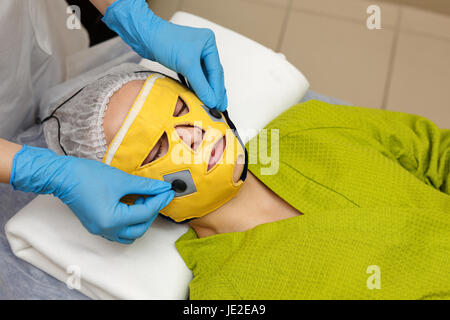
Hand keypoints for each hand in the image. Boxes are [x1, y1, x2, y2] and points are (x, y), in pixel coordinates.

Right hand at [10, 145, 173, 243]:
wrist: (62, 176)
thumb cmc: (87, 176)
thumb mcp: (121, 180)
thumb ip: (144, 186)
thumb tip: (161, 188)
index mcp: (112, 220)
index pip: (144, 213)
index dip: (159, 200)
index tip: (169, 191)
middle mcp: (106, 230)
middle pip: (140, 228)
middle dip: (152, 211)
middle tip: (158, 195)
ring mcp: (100, 230)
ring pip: (130, 233)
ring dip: (141, 219)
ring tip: (143, 199)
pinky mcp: (97, 225)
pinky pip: (119, 230)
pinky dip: (130, 220)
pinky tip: (132, 203)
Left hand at [102, 0, 227, 110]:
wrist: (145, 37)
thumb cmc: (164, 41)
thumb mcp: (187, 64)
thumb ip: (201, 84)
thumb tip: (211, 100)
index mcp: (209, 43)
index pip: (216, 70)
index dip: (217, 89)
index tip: (218, 104)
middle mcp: (203, 48)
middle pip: (212, 74)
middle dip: (215, 91)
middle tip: (220, 107)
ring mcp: (194, 54)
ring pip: (204, 76)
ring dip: (207, 90)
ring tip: (212, 104)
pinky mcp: (184, 60)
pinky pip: (194, 76)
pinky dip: (197, 86)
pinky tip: (200, 96)